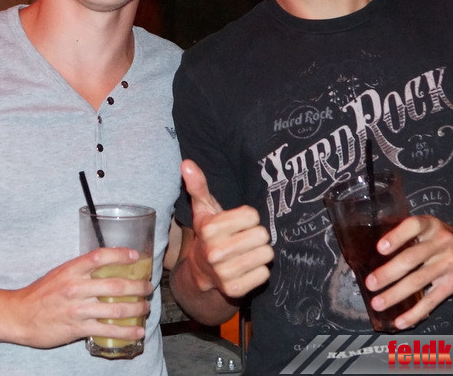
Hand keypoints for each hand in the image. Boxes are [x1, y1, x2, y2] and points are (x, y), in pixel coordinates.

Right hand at [2, 247, 152, 348]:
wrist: (19, 316)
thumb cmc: (40, 294)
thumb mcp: (59, 274)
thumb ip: (81, 270)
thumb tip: (106, 266)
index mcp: (71, 270)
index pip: (99, 257)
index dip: (121, 254)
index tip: (137, 256)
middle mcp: (75, 288)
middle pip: (115, 285)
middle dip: (138, 287)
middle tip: (148, 287)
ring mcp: (77, 309)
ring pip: (115, 309)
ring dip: (136, 309)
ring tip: (145, 308)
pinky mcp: (77, 328)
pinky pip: (107, 330)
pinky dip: (126, 331)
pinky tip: (137, 331)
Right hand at [181, 160, 273, 298]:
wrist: (200, 272)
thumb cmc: (208, 235)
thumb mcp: (203, 209)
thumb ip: (198, 185)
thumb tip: (186, 163)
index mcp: (210, 228)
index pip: (253, 215)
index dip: (248, 218)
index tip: (238, 224)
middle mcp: (215, 251)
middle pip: (262, 235)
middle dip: (256, 235)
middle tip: (244, 239)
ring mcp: (225, 272)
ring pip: (266, 254)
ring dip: (260, 253)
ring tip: (246, 253)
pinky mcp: (235, 289)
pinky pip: (264, 274)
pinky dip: (259, 271)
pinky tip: (246, 268)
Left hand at [363, 216, 452, 330]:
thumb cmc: (446, 239)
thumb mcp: (431, 229)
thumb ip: (409, 237)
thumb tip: (373, 254)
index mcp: (431, 226)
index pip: (413, 226)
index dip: (396, 237)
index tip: (381, 248)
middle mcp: (441, 242)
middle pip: (411, 258)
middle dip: (388, 273)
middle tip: (370, 283)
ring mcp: (449, 263)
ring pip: (418, 281)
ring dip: (395, 294)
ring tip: (378, 303)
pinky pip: (431, 301)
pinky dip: (414, 313)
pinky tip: (400, 320)